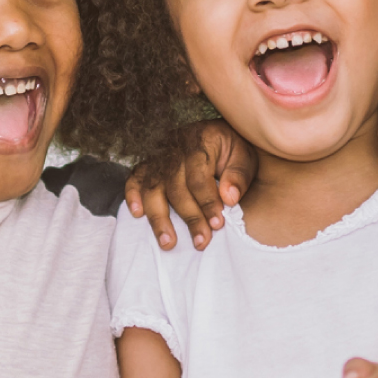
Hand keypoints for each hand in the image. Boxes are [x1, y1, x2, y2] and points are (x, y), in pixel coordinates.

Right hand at [125, 121, 258, 250]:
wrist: (220, 134)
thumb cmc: (234, 149)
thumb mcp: (246, 157)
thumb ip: (238, 175)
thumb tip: (229, 198)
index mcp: (201, 140)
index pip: (199, 177)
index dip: (207, 202)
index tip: (217, 224)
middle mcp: (175, 147)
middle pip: (176, 187)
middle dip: (190, 217)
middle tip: (202, 242)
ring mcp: (159, 155)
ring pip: (153, 188)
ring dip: (159, 218)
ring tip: (168, 243)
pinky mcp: (149, 163)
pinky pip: (134, 178)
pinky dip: (132, 195)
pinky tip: (137, 213)